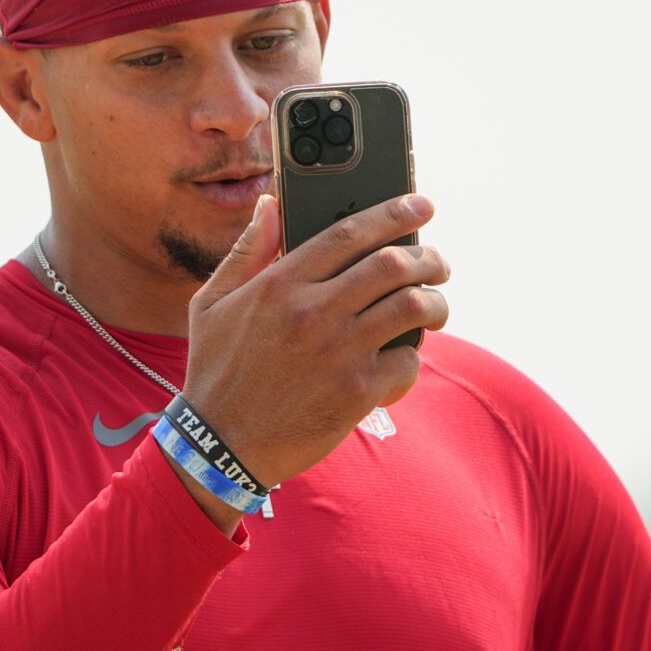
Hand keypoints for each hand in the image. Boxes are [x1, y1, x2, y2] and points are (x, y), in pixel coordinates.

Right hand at [178, 192, 450, 487]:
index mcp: (280, 284)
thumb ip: (247, 250)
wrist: (220, 446)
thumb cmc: (216, 371)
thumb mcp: (213, 303)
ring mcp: (338, 352)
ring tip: (434, 307)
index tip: (421, 206)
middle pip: (393, 265)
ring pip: (411, 307)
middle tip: (437, 263)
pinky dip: (412, 358)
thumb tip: (270, 204)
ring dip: (435, 303)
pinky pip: (407, 361)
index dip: (393, 214)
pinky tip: (401, 361)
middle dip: (428, 258)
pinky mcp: (356, 393)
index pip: (349, 233)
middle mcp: (312, 312)